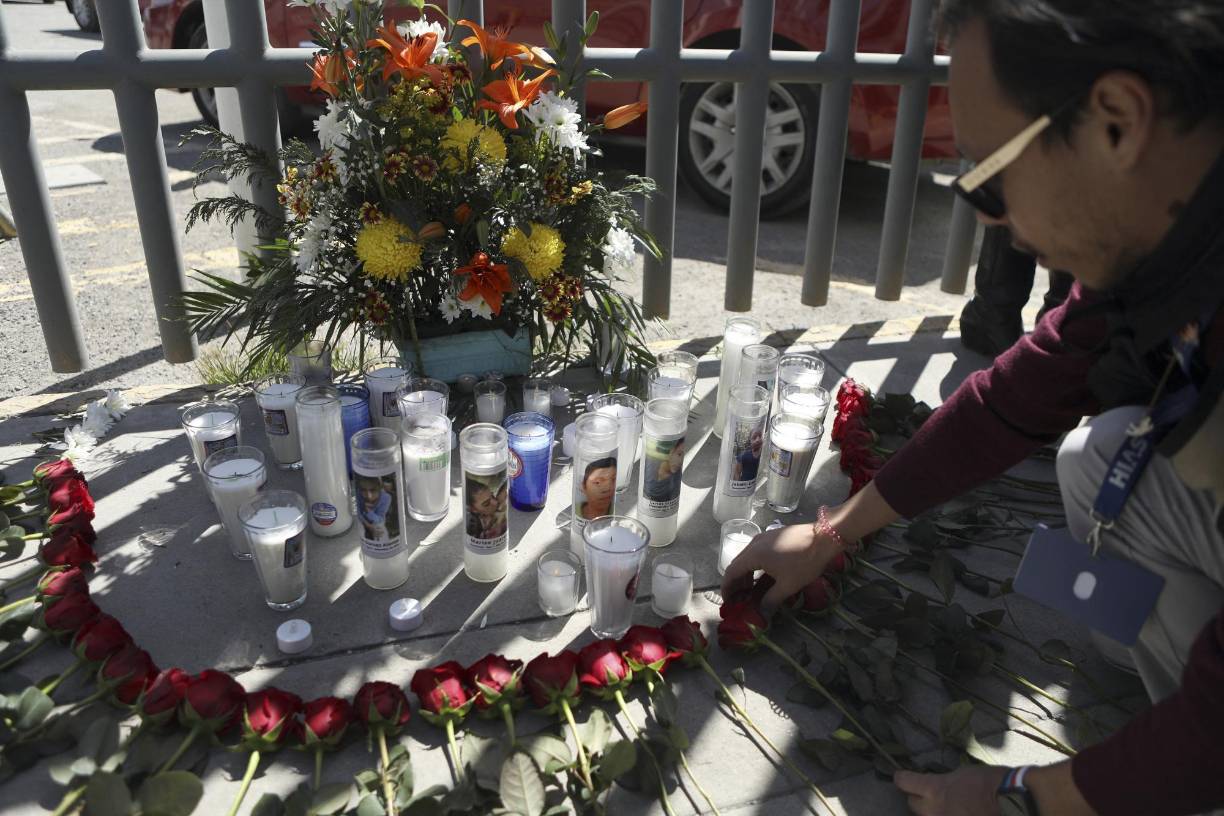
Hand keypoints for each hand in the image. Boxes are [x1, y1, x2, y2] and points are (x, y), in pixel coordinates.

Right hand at [719, 522, 838, 611]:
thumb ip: (771, 600)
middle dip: (736, 583)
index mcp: (753, 554)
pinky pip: (756, 553)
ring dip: (746, 575)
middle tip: (739, 599)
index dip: (727, 588)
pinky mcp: (772, 537)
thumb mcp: (788, 585)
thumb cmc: (804, 562)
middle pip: (737, 565)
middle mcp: (754, 544)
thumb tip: (762, 614)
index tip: (728, 602)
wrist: (824, 537)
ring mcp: (763, 538)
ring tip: (750, 591)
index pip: (731, 572)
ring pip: (747, 559)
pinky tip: (762, 578)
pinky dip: (754, 567)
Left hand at [893, 767, 1006, 815]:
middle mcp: (933, 809)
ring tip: (943, 806)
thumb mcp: (960, 774)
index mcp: (934, 789)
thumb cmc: (987, 782)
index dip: (901, 778)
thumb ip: (942, 781)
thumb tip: (935, 784)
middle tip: (926, 793)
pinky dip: (944, 815)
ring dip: (930, 811)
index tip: (901, 776)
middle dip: (917, 797)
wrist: (1009, 803)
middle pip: (911, 804)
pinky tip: (953, 811)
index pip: (904, 782)